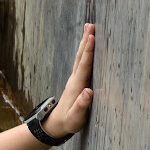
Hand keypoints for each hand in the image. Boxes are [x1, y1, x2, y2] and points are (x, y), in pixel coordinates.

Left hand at [45, 23, 94, 137]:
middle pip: (81, 56)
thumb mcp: (76, 117)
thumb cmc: (68, 122)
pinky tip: (88, 44)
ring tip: (89, 28)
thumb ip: (82, 105)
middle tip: (91, 25)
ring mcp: (75, 78)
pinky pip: (82, 62)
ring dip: (85, 42)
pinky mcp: (76, 80)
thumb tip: (89, 92)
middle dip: (87, 40)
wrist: (56, 124)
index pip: (84, 65)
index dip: (89, 51)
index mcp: (77, 85)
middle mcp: (75, 79)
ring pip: (81, 57)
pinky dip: (86, 50)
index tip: (93, 37)